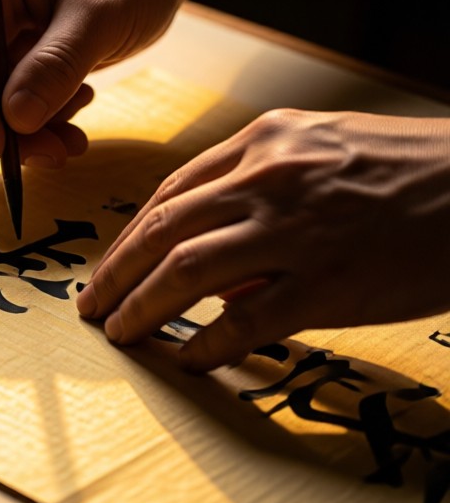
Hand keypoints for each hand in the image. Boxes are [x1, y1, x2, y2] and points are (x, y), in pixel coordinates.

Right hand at [0, 0, 187, 166]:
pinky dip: (43, 121)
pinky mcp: (21, 55)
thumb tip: (15, 118)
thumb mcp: (101, 13)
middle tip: (51, 153)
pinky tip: (78, 111)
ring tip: (74, 136)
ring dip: (27, 131)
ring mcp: (0, 33)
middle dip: (2, 125)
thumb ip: (57, 64)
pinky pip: (15, 102)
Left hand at [76, 109, 449, 370]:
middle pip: (161, 231)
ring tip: (118, 334)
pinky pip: (246, 322)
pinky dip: (206, 344)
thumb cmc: (413, 168)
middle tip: (90, 307)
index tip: (108, 266)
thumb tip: (213, 256)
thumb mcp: (328, 148)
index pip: (171, 193)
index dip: (129, 236)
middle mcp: (269, 179)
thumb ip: (262, 185)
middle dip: (114, 274)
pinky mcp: (329, 283)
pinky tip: (186, 360)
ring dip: (140, 307)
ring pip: (186, 271)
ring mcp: (296, 230)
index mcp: (266, 142)